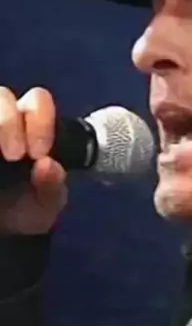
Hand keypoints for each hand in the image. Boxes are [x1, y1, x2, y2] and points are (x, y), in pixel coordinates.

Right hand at [0, 86, 67, 234]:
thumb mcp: (44, 205)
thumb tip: (48, 165)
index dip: (40, 121)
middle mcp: (4, 120)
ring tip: (1, 158)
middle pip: (2, 97)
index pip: (37, 102)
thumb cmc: (23, 209)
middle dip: (9, 121)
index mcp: (32, 126)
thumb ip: (53, 188)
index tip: (40, 153)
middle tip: (15, 155)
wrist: (1, 228)